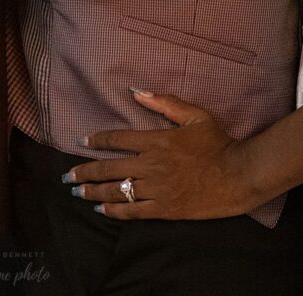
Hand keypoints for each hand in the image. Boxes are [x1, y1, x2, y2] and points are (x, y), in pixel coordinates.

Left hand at [62, 92, 254, 219]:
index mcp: (157, 140)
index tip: (81, 142)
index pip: (118, 140)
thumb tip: (137, 91)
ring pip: (117, 191)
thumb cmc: (216, 142)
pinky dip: (114, 210)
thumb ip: (165, 103)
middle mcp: (151, 165)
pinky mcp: (163, 209)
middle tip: (66, 176)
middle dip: (85, 172)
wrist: (235, 175)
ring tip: (77, 192)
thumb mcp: (195, 115)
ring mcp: (155, 189)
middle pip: (109, 168)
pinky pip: (132, 211)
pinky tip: (101, 209)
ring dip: (93, 192)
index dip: (97, 141)